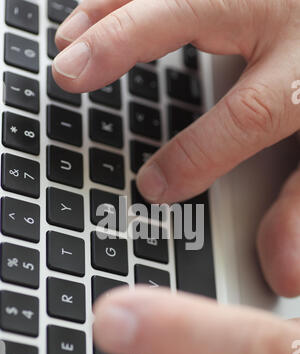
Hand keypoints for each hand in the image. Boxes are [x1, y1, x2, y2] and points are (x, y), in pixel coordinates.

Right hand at [53, 0, 299, 296]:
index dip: (190, 157)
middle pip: (187, 12)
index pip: (241, 119)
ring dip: (111, 9)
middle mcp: (276, 10)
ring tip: (70, 39)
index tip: (152, 186)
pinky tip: (105, 7)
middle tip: (68, 74)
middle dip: (117, 44)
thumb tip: (283, 268)